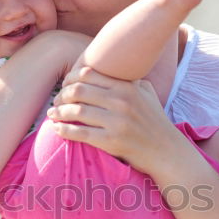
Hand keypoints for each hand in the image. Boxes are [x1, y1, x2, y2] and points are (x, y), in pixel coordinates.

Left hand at [47, 66, 174, 173]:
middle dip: (61, 95)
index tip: (64, 85)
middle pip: (78, 91)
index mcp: (127, 87)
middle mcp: (121, 101)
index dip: (70, 78)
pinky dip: (64, 130)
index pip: (88, 74)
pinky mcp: (111, 141)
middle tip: (56, 101)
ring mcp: (116, 122)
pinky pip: (79, 133)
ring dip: (58, 112)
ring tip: (52, 114)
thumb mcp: (146, 93)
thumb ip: (129, 79)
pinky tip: (57, 129)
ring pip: (76, 112)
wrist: (166, 151)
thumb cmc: (155, 121)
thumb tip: (109, 67)